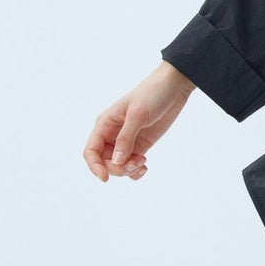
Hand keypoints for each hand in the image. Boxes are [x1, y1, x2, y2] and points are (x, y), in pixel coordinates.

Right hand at [83, 61, 196, 182]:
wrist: (173, 87)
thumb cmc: (152, 94)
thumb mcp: (137, 115)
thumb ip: (126, 139)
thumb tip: (115, 161)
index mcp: (105, 124)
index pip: (91, 151)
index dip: (94, 166)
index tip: (105, 178)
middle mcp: (112, 135)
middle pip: (104, 162)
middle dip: (118, 169)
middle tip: (136, 163)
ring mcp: (127, 141)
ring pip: (118, 166)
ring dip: (128, 171)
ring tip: (143, 163)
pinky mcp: (140, 145)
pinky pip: (131, 164)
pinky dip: (136, 170)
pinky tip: (145, 166)